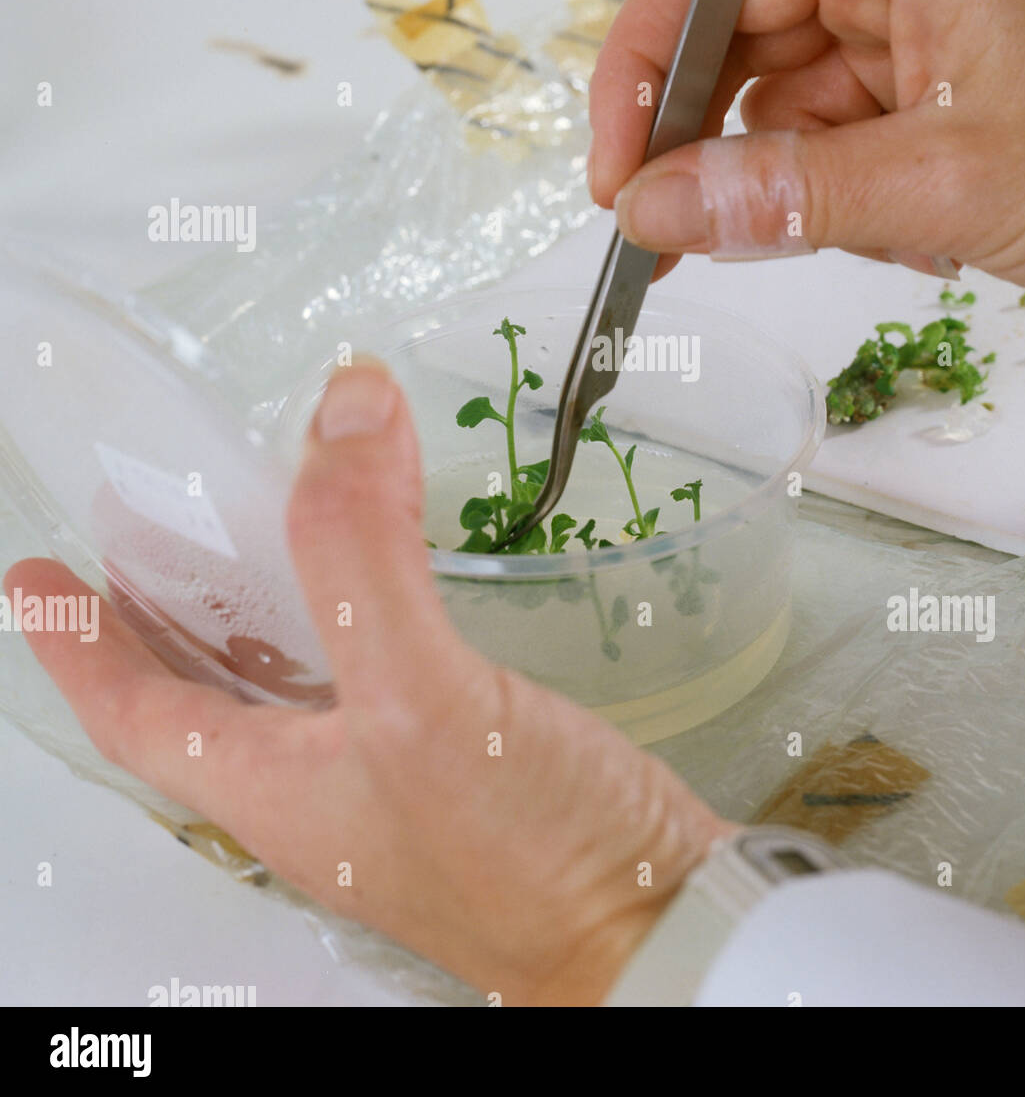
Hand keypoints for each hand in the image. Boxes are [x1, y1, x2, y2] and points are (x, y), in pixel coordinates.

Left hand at [8, 361, 730, 1003]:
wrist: (651, 929)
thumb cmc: (522, 852)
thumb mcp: (419, 695)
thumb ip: (367, 550)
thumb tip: (344, 408)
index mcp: (270, 784)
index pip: (134, 708)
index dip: (75, 638)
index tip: (34, 574)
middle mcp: (318, 788)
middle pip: (204, 697)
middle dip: (160, 620)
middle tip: (143, 543)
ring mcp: (392, 779)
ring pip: (292, 684)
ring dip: (255, 616)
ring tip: (248, 549)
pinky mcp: (463, 763)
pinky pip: (376, 676)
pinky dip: (357, 616)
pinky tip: (389, 588)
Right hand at [589, 0, 1024, 308]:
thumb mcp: (947, 184)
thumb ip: (787, 195)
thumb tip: (652, 207)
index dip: (639, 72)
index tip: (616, 179)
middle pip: (732, 43)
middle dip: (701, 145)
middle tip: (674, 241)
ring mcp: (913, 32)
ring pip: (780, 106)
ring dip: (788, 187)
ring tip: (867, 239)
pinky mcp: (931, 92)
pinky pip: (835, 143)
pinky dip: (841, 202)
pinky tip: (912, 239)